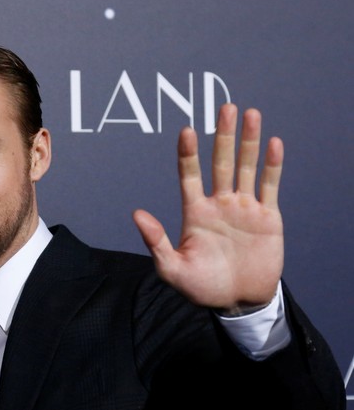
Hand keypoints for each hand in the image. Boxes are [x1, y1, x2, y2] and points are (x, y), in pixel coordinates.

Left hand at [133, 103, 283, 310]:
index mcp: (195, 212)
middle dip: (222, 136)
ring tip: (249, 114)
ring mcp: (244, 208)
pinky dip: (272, 166)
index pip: (189, 175)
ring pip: (247, 167)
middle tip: (225, 107)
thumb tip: (137, 213)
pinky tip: (273, 144)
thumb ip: (156, 242)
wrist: (237, 302)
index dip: (188, 154)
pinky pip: (270, 186)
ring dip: (248, 142)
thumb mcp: (173, 269)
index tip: (186, 131)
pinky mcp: (267, 217)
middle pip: (220, 163)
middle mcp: (219, 204)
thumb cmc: (201, 287)